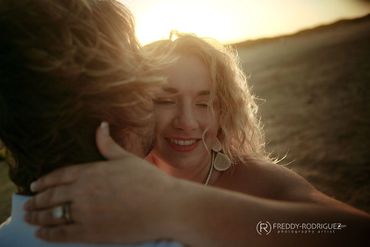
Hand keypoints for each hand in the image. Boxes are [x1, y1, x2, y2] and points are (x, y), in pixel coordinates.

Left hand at [24, 122, 177, 243]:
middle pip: (51, 196)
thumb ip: (108, 144)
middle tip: (28, 205)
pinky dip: (49, 234)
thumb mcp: (127, 158)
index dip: (44, 181)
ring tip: (30, 218)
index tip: (35, 186)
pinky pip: (62, 234)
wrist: (164, 206)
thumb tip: (100, 125)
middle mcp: (82, 192)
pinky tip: (42, 234)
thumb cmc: (149, 180)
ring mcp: (85, 213)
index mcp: (90, 172)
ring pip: (52, 215)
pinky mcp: (91, 232)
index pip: (59, 176)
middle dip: (37, 201)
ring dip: (38, 217)